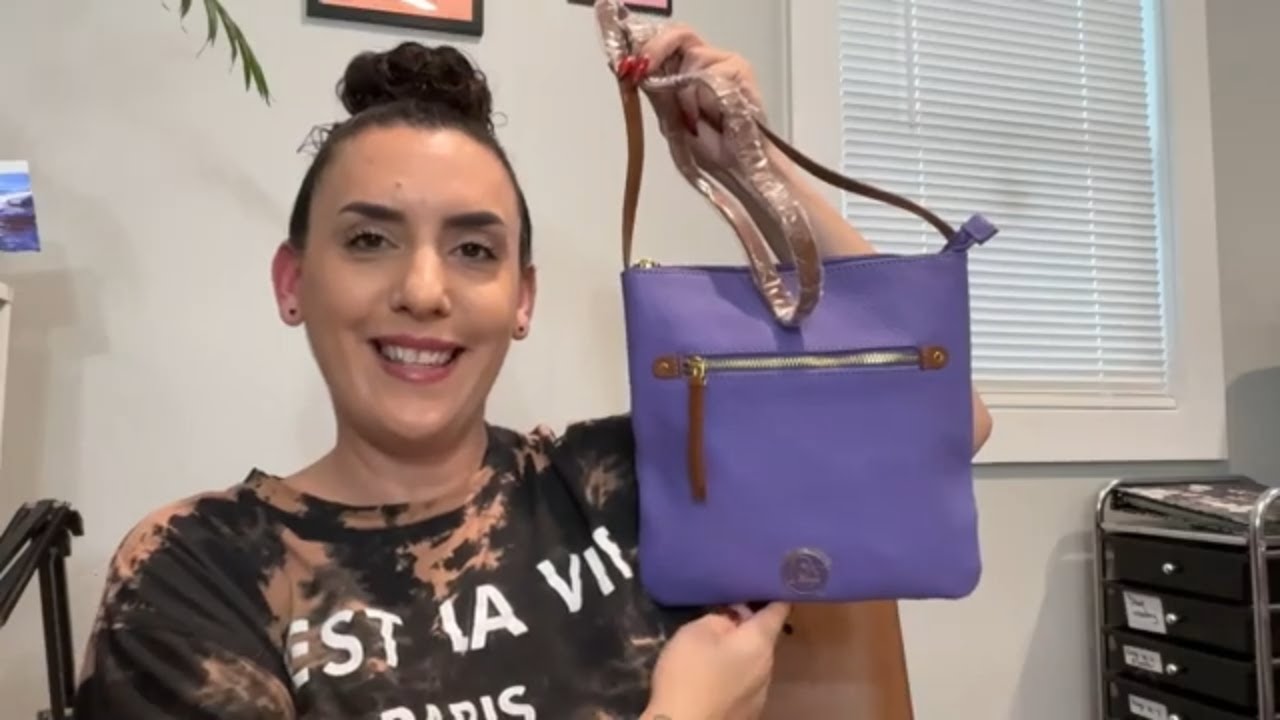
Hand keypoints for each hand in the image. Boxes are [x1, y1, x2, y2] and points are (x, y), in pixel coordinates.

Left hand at [620, 23, 766, 167]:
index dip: (647, 47)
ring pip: (692, 56)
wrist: (738, 166)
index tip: (628, 63)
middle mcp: (712, 60)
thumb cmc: (713, 147)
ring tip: (694, 118)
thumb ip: (656, 92)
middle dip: (656, 50)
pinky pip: (709, 74)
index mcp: (693, 68)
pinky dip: (702, 97)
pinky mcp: (740, 71)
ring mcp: (728, 63)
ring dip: (684, 91)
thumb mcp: (671, 119)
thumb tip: (634, 71)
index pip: (668, 41)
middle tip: (643, 68)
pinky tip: (710, 116)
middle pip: (680, 34)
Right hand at [643, 602, 790, 719]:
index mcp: (761, 642)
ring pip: (754, 660)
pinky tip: (712, 673)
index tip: (772, 575)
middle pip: (764, 635)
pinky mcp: (747, 711)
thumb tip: (733, 618)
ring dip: (740, 648)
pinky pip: (744, 681)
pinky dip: (733, 671)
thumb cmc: (690, 675)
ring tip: (715, 641)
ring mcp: (760, 692)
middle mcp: (768, 666)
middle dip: (748, 621)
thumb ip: (719, 618)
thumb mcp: (696, 632)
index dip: (776, 590)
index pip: (779, 608)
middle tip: (725, 607)